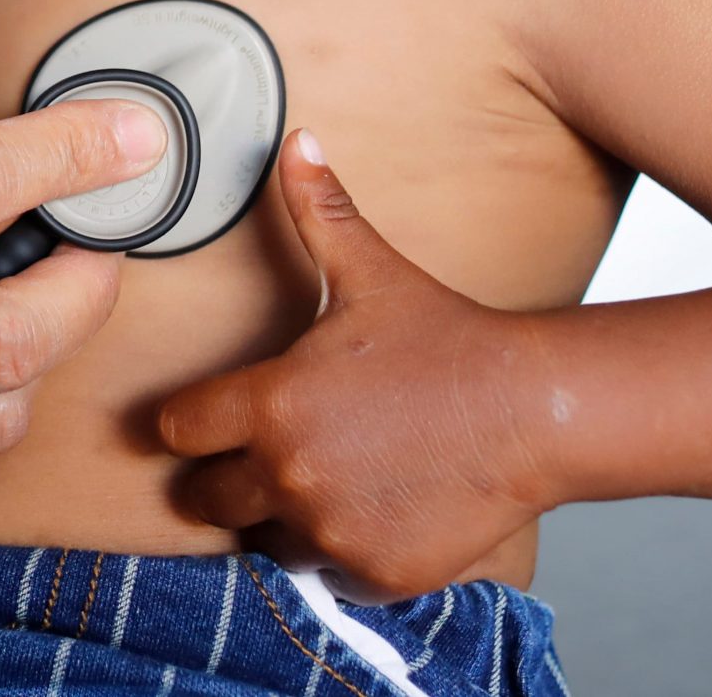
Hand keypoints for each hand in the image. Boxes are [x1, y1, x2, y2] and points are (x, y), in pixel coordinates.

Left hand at [157, 132, 556, 600]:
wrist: (535, 409)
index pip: (176, 428)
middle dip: (224, 478)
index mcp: (268, 402)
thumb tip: (296, 141)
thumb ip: (319, 211)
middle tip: (266, 454)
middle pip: (206, 496)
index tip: (212, 415)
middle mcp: (286, 472)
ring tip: (327, 478)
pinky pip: (329, 571)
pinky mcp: (375, 570)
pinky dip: (343, 550)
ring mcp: (330, 527)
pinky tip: (375, 507)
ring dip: (283, 516)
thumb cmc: (447, 336)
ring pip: (266, 538)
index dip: (190, 421)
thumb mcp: (371, 271)